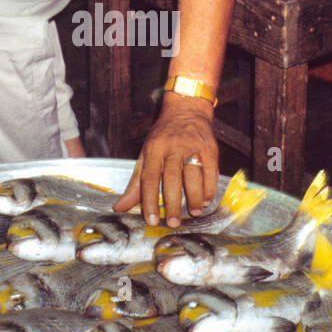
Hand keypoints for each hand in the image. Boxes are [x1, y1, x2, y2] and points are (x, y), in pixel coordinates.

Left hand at [113, 97, 218, 226]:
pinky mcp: (210, 148)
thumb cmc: (163, 136)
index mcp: (154, 150)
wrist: (187, 109)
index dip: (149, 201)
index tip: (151, 220)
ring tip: (193, 212)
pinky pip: (211, 171)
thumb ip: (136, 183)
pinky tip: (206, 200)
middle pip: (172, 179)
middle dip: (173, 204)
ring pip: (194, 175)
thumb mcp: (146, 154)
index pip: (149, 178)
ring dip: (194, 197)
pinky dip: (209, 188)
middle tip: (173, 222)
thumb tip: (120, 206)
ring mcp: (192, 147)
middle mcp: (172, 148)